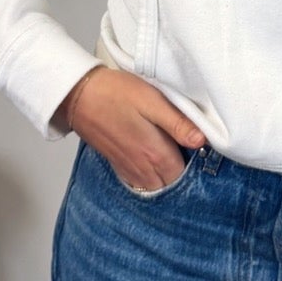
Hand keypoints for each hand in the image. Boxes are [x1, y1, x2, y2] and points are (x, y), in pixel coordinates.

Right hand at [59, 65, 207, 192]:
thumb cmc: (117, 94)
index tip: (199, 148)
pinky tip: (153, 160)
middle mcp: (143, 169)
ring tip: (172, 154)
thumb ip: (178, 124)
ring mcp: (129, 170)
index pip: (187, 174)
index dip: (197, 162)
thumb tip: (202, 141)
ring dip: (167, 176)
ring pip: (157, 187)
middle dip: (183, 172)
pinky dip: (151, 178)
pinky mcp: (119, 167)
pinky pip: (141, 184)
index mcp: (155, 154)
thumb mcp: (152, 102)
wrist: (79, 96)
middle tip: (187, 149)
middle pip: (173, 184)